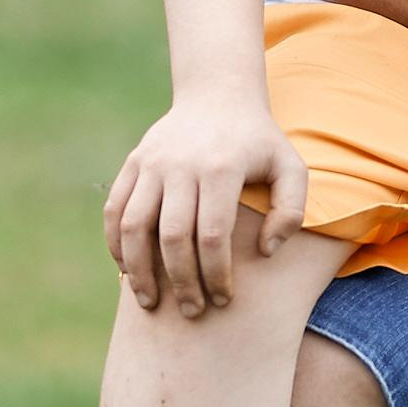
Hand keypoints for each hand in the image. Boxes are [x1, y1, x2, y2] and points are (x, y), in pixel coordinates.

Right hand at [105, 94, 307, 317]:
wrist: (218, 95)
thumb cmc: (259, 142)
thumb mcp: (291, 167)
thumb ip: (291, 210)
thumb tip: (266, 251)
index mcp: (221, 167)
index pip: (213, 234)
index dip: (216, 273)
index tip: (224, 299)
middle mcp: (181, 164)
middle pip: (172, 236)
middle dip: (181, 281)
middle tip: (193, 311)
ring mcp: (151, 162)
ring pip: (134, 225)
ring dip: (139, 270)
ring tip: (150, 302)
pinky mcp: (133, 163)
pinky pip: (116, 210)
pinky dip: (116, 244)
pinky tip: (128, 271)